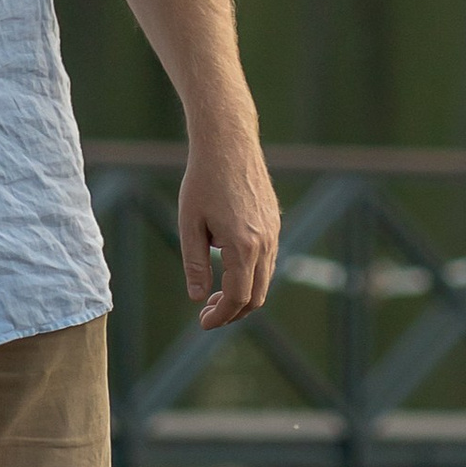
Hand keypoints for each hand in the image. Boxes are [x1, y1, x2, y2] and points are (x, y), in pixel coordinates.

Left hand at [182, 127, 278, 328]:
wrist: (229, 144)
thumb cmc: (203, 181)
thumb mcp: (190, 224)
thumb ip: (195, 264)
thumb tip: (198, 298)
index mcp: (244, 246)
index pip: (239, 297)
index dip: (221, 315)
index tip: (203, 322)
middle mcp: (265, 242)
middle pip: (257, 296)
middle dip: (233, 311)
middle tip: (207, 313)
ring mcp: (274, 233)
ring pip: (265, 280)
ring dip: (243, 294)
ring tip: (215, 294)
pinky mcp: (275, 223)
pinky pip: (268, 261)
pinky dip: (251, 275)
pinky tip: (229, 269)